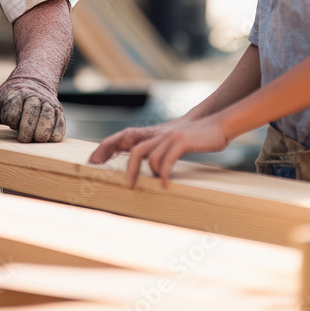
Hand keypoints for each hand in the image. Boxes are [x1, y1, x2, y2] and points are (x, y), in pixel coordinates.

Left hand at [0, 76, 64, 142]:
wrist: (34, 82)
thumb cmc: (11, 100)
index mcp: (16, 95)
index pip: (13, 113)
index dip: (11, 120)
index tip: (10, 121)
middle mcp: (35, 98)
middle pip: (31, 120)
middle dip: (24, 133)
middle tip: (21, 136)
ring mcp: (49, 105)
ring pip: (47, 125)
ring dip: (39, 135)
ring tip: (33, 138)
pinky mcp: (60, 114)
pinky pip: (59, 129)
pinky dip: (52, 136)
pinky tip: (44, 137)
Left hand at [88, 116, 229, 187]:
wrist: (216, 124)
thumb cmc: (193, 136)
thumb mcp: (170, 139)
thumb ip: (155, 146)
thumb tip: (142, 161)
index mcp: (153, 133)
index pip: (124, 136)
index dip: (107, 146)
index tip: (93, 159)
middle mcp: (158, 133)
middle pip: (131, 146)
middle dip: (118, 160)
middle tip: (112, 178)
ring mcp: (169, 136)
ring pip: (145, 153)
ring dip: (141, 171)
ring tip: (137, 186)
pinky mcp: (182, 141)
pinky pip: (167, 159)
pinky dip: (163, 173)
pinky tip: (164, 184)